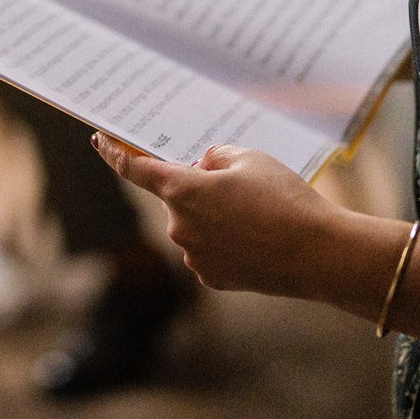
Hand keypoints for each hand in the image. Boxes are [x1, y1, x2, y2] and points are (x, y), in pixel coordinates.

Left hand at [93, 134, 344, 295]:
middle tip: (243, 188)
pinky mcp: (211, 277)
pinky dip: (227, 241)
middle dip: (201, 188)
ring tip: (260, 217)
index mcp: (183, 191)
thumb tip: (202, 169)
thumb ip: (215, 158)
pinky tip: (257, 241)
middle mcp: (179, 226)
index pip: (135, 169)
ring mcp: (193, 255)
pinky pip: (209, 249)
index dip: (114, 153)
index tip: (100, 141)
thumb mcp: (250, 158)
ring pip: (196, 224)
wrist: (319, 253)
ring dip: (217, 217)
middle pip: (179, 197)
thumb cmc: (284, 199)